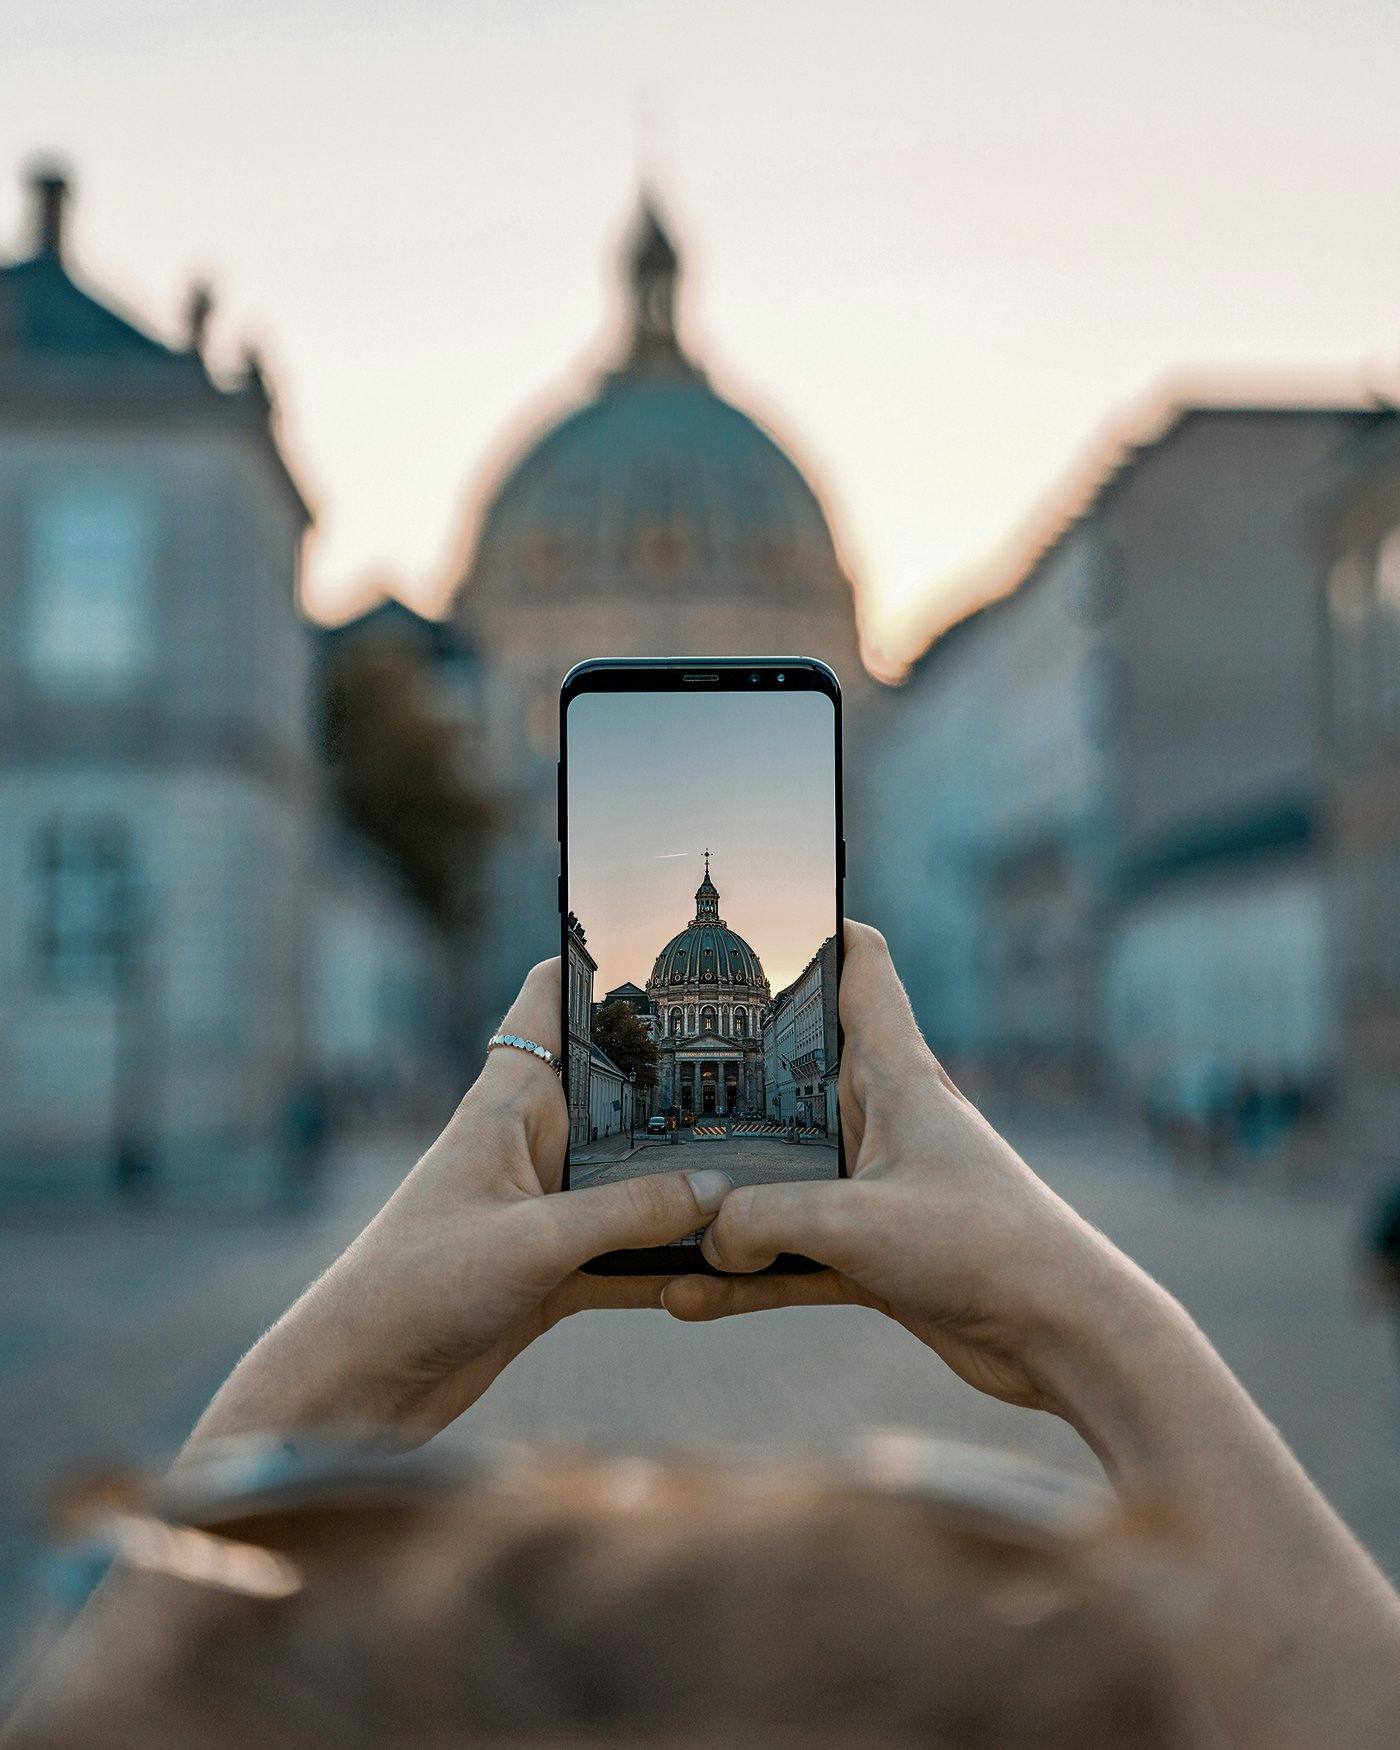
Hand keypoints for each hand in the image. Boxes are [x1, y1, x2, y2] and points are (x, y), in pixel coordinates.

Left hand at [186, 961, 731, 1451]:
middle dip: (684, 1077)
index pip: (550, 1001)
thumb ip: (627, 1213)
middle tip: (774, 1060)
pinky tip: (731, 1262)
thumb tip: (723, 1191)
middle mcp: (532, 1142)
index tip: (674, 939)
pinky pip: (632, 1247)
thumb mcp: (532, 1242)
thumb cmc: (415, 1288)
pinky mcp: (555, 1267)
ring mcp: (546, 1206)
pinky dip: (673, 1255)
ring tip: (773, 1160)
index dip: (599, 962)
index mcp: (509, 1102)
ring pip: (635, 1173)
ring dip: (687, 1177)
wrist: (356, 1389)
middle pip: (619, 1089)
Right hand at [662, 922, 1138, 1417]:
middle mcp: (883, 1119)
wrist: (1065, 1338)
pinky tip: (686, 1296)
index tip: (762, 912)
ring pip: (780, 1176)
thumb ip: (766, 1217)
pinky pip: (790, 1254)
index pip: (861, 968)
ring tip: (648, 1215)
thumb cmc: (987, 1248)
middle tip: (648, 1067)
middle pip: (794, 1072)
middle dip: (724, 1071)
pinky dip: (743, 1274)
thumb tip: (706, 1234)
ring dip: (721, 1200)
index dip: (820, 928)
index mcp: (896, 1075)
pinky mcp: (876, 1252)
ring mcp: (878, 1187)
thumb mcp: (858, 1222)